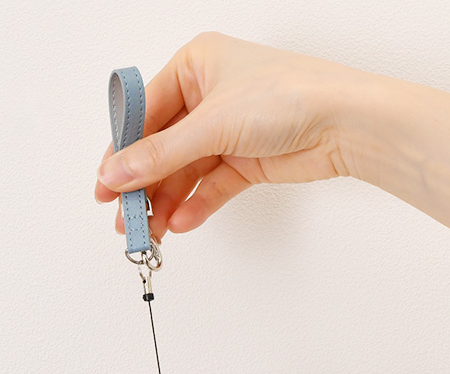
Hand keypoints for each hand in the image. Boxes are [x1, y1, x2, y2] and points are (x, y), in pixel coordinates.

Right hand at [95, 31, 361, 237]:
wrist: (344, 123)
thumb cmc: (287, 96)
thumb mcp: (211, 123)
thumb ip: (160, 155)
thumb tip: (115, 175)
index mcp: (195, 67)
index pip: (145, 114)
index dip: (122, 152)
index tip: (104, 186)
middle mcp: (209, 97)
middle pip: (164, 148)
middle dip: (144, 186)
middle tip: (126, 218)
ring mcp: (228, 131)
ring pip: (186, 172)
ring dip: (168, 203)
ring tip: (152, 231)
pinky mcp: (246, 161)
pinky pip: (212, 186)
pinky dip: (197, 205)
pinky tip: (182, 224)